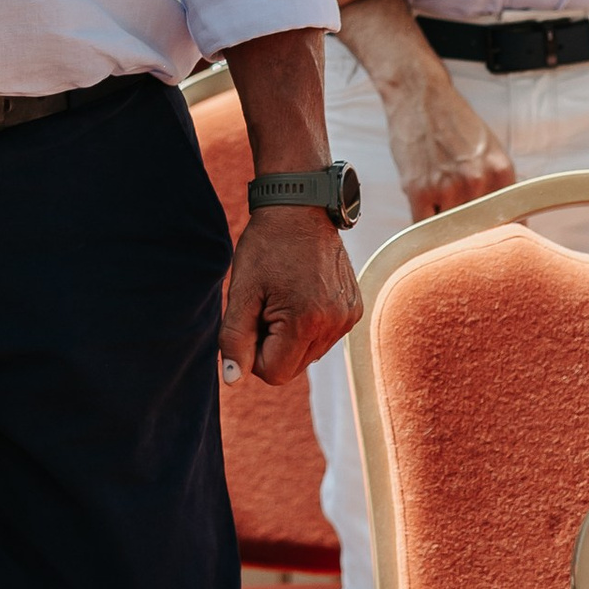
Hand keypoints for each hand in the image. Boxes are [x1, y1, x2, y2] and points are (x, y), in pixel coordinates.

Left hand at [220, 208, 361, 387]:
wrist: (301, 208)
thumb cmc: (266, 247)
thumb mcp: (242, 291)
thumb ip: (234, 339)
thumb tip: (233, 380)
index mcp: (307, 322)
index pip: (273, 373)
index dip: (252, 353)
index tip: (251, 320)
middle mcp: (335, 324)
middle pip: (292, 368)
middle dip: (272, 346)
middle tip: (265, 306)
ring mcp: (348, 317)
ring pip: (308, 354)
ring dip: (290, 336)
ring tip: (283, 296)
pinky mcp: (354, 309)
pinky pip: (324, 337)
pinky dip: (308, 325)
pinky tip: (300, 294)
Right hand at [371, 48, 515, 223]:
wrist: (420, 96)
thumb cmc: (452, 120)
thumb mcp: (489, 148)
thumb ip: (497, 181)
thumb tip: (503, 215)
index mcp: (501, 170)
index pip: (509, 220)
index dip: (498, 235)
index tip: (490, 242)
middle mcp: (478, 181)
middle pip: (479, 229)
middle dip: (470, 234)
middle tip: (461, 234)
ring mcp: (448, 187)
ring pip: (450, 230)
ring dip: (443, 230)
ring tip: (439, 213)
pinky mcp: (419, 190)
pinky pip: (423, 226)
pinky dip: (422, 227)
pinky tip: (423, 216)